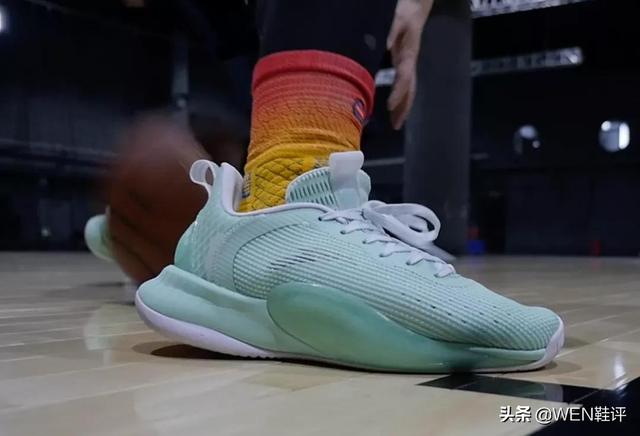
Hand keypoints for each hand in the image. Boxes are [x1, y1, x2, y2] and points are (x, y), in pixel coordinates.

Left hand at [386, 0, 433, 129]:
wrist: (415, 7)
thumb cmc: (405, 12)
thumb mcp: (397, 19)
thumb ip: (391, 32)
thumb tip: (385, 47)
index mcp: (408, 55)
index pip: (404, 78)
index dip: (398, 93)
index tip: (390, 107)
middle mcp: (410, 62)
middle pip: (410, 90)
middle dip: (404, 108)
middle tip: (396, 126)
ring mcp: (408, 64)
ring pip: (408, 90)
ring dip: (403, 107)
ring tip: (396, 124)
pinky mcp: (403, 63)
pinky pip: (403, 84)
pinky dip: (400, 97)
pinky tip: (393, 108)